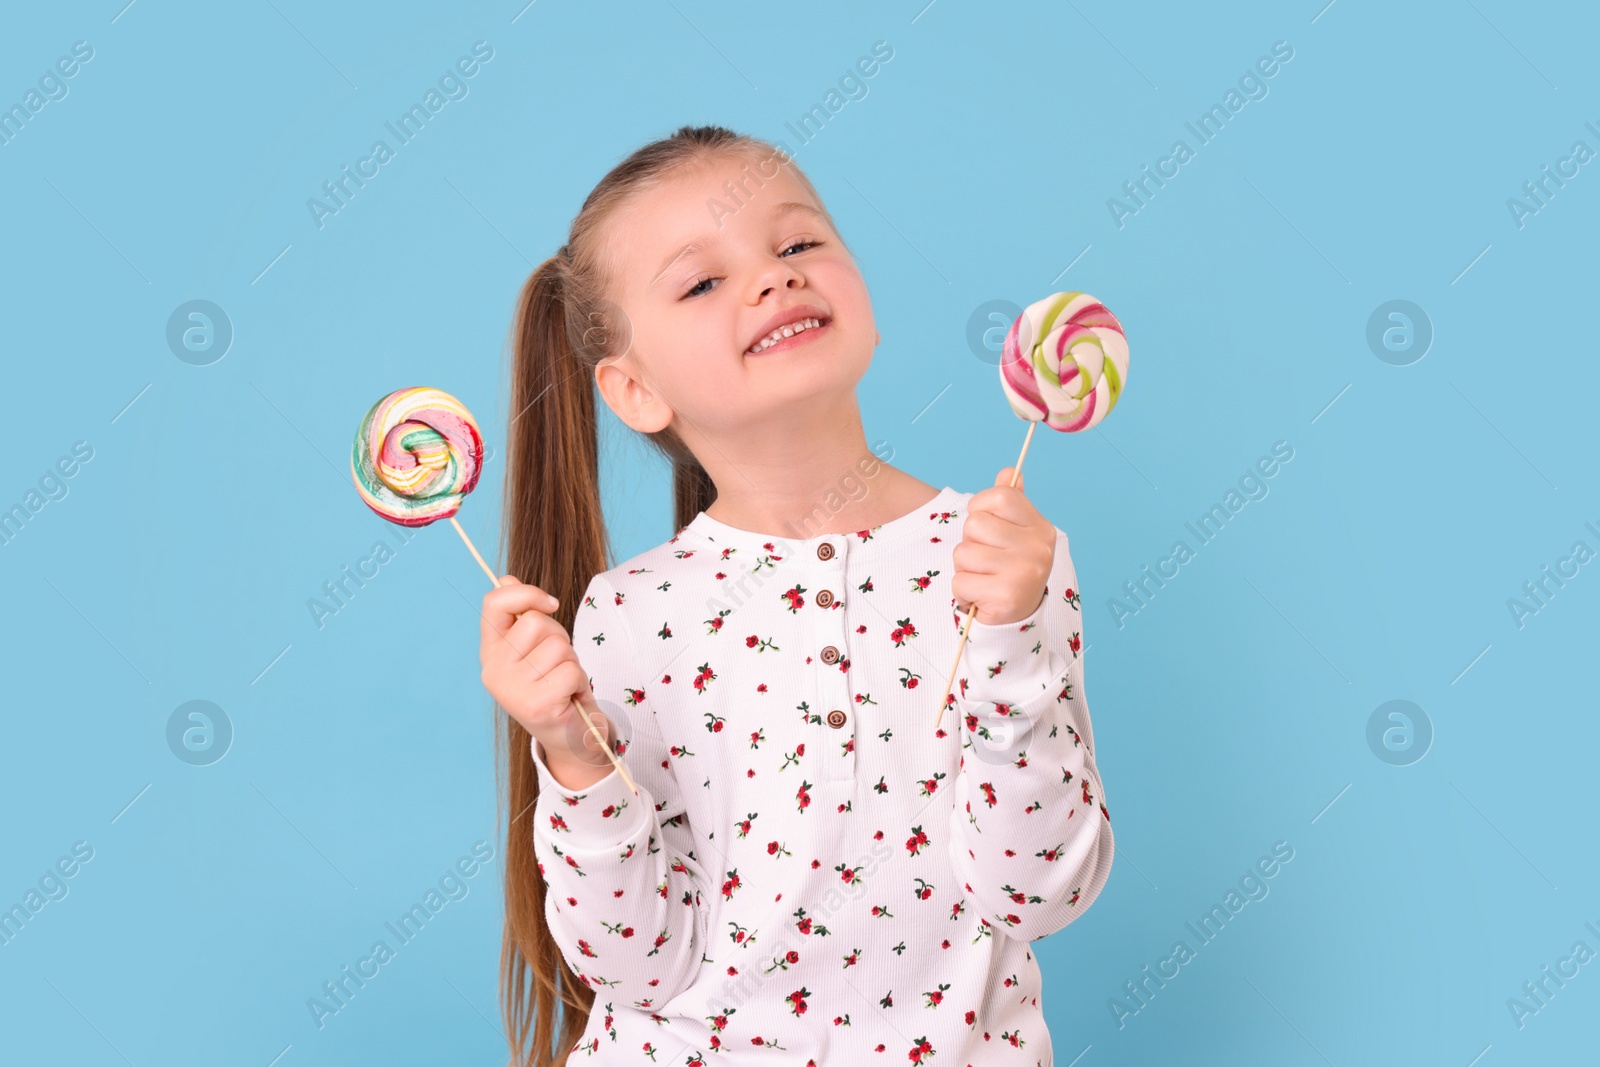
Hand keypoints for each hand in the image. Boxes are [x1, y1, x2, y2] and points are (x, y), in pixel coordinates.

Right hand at [479, 576, 614, 773]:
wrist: (569, 737)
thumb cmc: (555, 685)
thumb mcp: (536, 647)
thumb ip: (521, 614)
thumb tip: (506, 579)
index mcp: (490, 651)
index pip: (494, 603)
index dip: (525, 593)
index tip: (549, 604)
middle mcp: (493, 670)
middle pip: (535, 621)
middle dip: (558, 636)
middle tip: (558, 663)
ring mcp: (512, 690)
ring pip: (557, 645)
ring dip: (572, 660)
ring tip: (564, 681)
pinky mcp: (537, 705)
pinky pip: (570, 670)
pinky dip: (579, 681)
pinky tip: (570, 697)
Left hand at [951, 467, 1055, 625]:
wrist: (1016, 619)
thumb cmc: (1009, 569)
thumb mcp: (1015, 533)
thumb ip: (1010, 502)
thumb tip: (1009, 472)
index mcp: (1040, 527)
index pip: (999, 496)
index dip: (980, 508)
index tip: (986, 528)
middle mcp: (1038, 547)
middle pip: (975, 525)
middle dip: (970, 543)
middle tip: (986, 561)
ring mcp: (1024, 572)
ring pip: (963, 553)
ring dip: (964, 569)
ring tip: (984, 579)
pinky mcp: (1006, 597)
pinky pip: (960, 581)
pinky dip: (963, 591)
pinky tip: (981, 596)